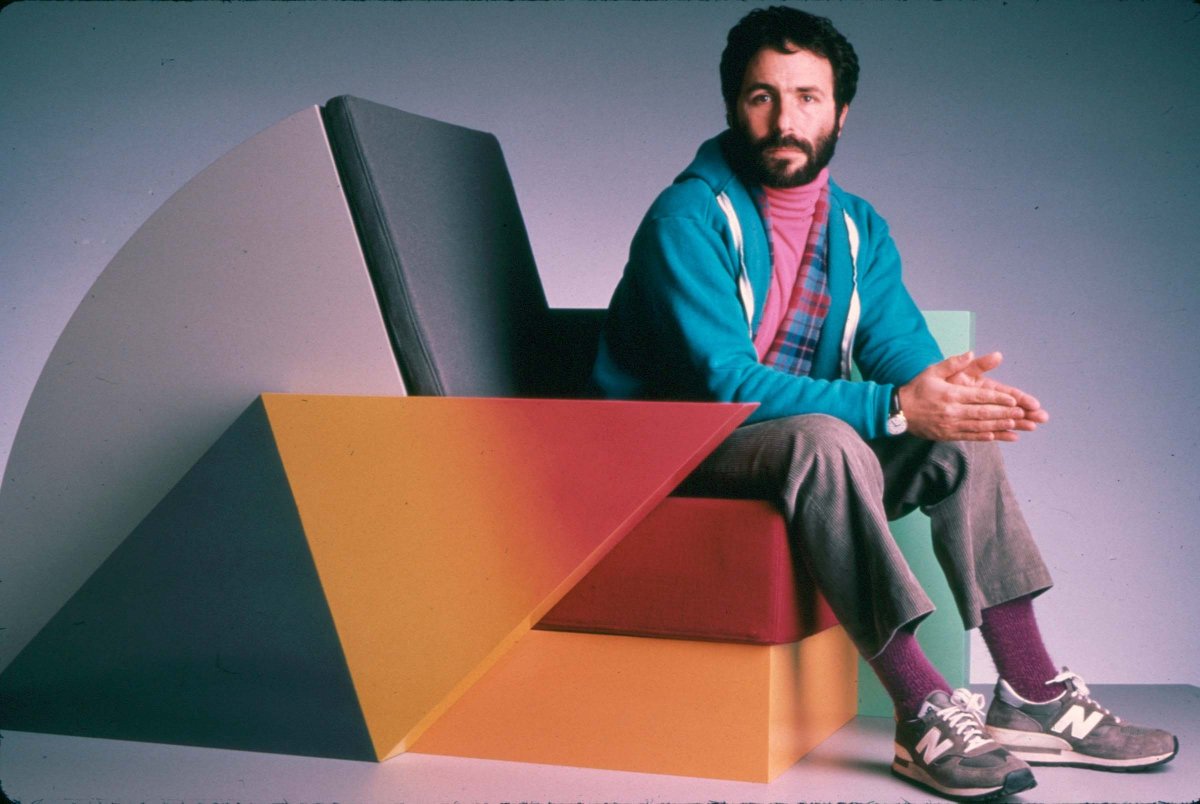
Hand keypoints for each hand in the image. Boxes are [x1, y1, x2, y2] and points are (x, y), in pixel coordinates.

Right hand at [898, 352, 1041, 441]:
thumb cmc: (917, 389)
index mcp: (950, 394)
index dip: (998, 399)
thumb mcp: (933, 371)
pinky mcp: (947, 435)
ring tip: (1016, 425)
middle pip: (983, 413)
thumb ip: (953, 363)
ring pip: (979, 426)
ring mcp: (950, 425)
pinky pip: (969, 436)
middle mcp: (952, 411)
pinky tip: (998, 436)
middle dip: (1004, 413)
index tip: (1014, 400)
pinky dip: (985, 437)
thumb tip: (971, 353)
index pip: (979, 397)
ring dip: (999, 426)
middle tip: (1023, 414)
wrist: (898, 411)